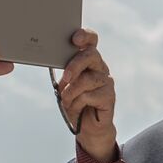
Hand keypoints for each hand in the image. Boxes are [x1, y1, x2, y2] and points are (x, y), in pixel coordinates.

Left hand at [57, 28, 117, 162]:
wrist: (87, 127)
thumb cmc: (74, 102)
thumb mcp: (65, 85)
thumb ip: (65, 72)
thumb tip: (53, 60)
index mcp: (89, 60)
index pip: (91, 41)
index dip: (85, 36)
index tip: (75, 38)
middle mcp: (100, 67)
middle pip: (90, 55)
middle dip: (74, 65)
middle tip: (65, 78)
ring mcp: (106, 81)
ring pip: (86, 79)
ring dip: (71, 92)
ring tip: (66, 100)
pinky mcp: (109, 96)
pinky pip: (88, 95)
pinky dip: (77, 103)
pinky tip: (77, 108)